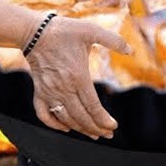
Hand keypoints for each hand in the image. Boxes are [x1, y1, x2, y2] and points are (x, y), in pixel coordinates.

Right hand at [25, 16, 127, 138]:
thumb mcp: (91, 30)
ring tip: (93, 134)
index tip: (113, 126)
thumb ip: (113, 40)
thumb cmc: (64, 30)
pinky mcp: (38, 91)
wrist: (34, 32)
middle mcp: (63, 88)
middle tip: (107, 134)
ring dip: (80, 129)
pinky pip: (44, 115)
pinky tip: (66, 127)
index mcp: (78, 76)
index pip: (93, 107)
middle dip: (96, 129)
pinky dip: (55, 124)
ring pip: (65, 119)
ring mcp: (49, 92)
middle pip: (81, 117)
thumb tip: (131, 50)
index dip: (104, 120)